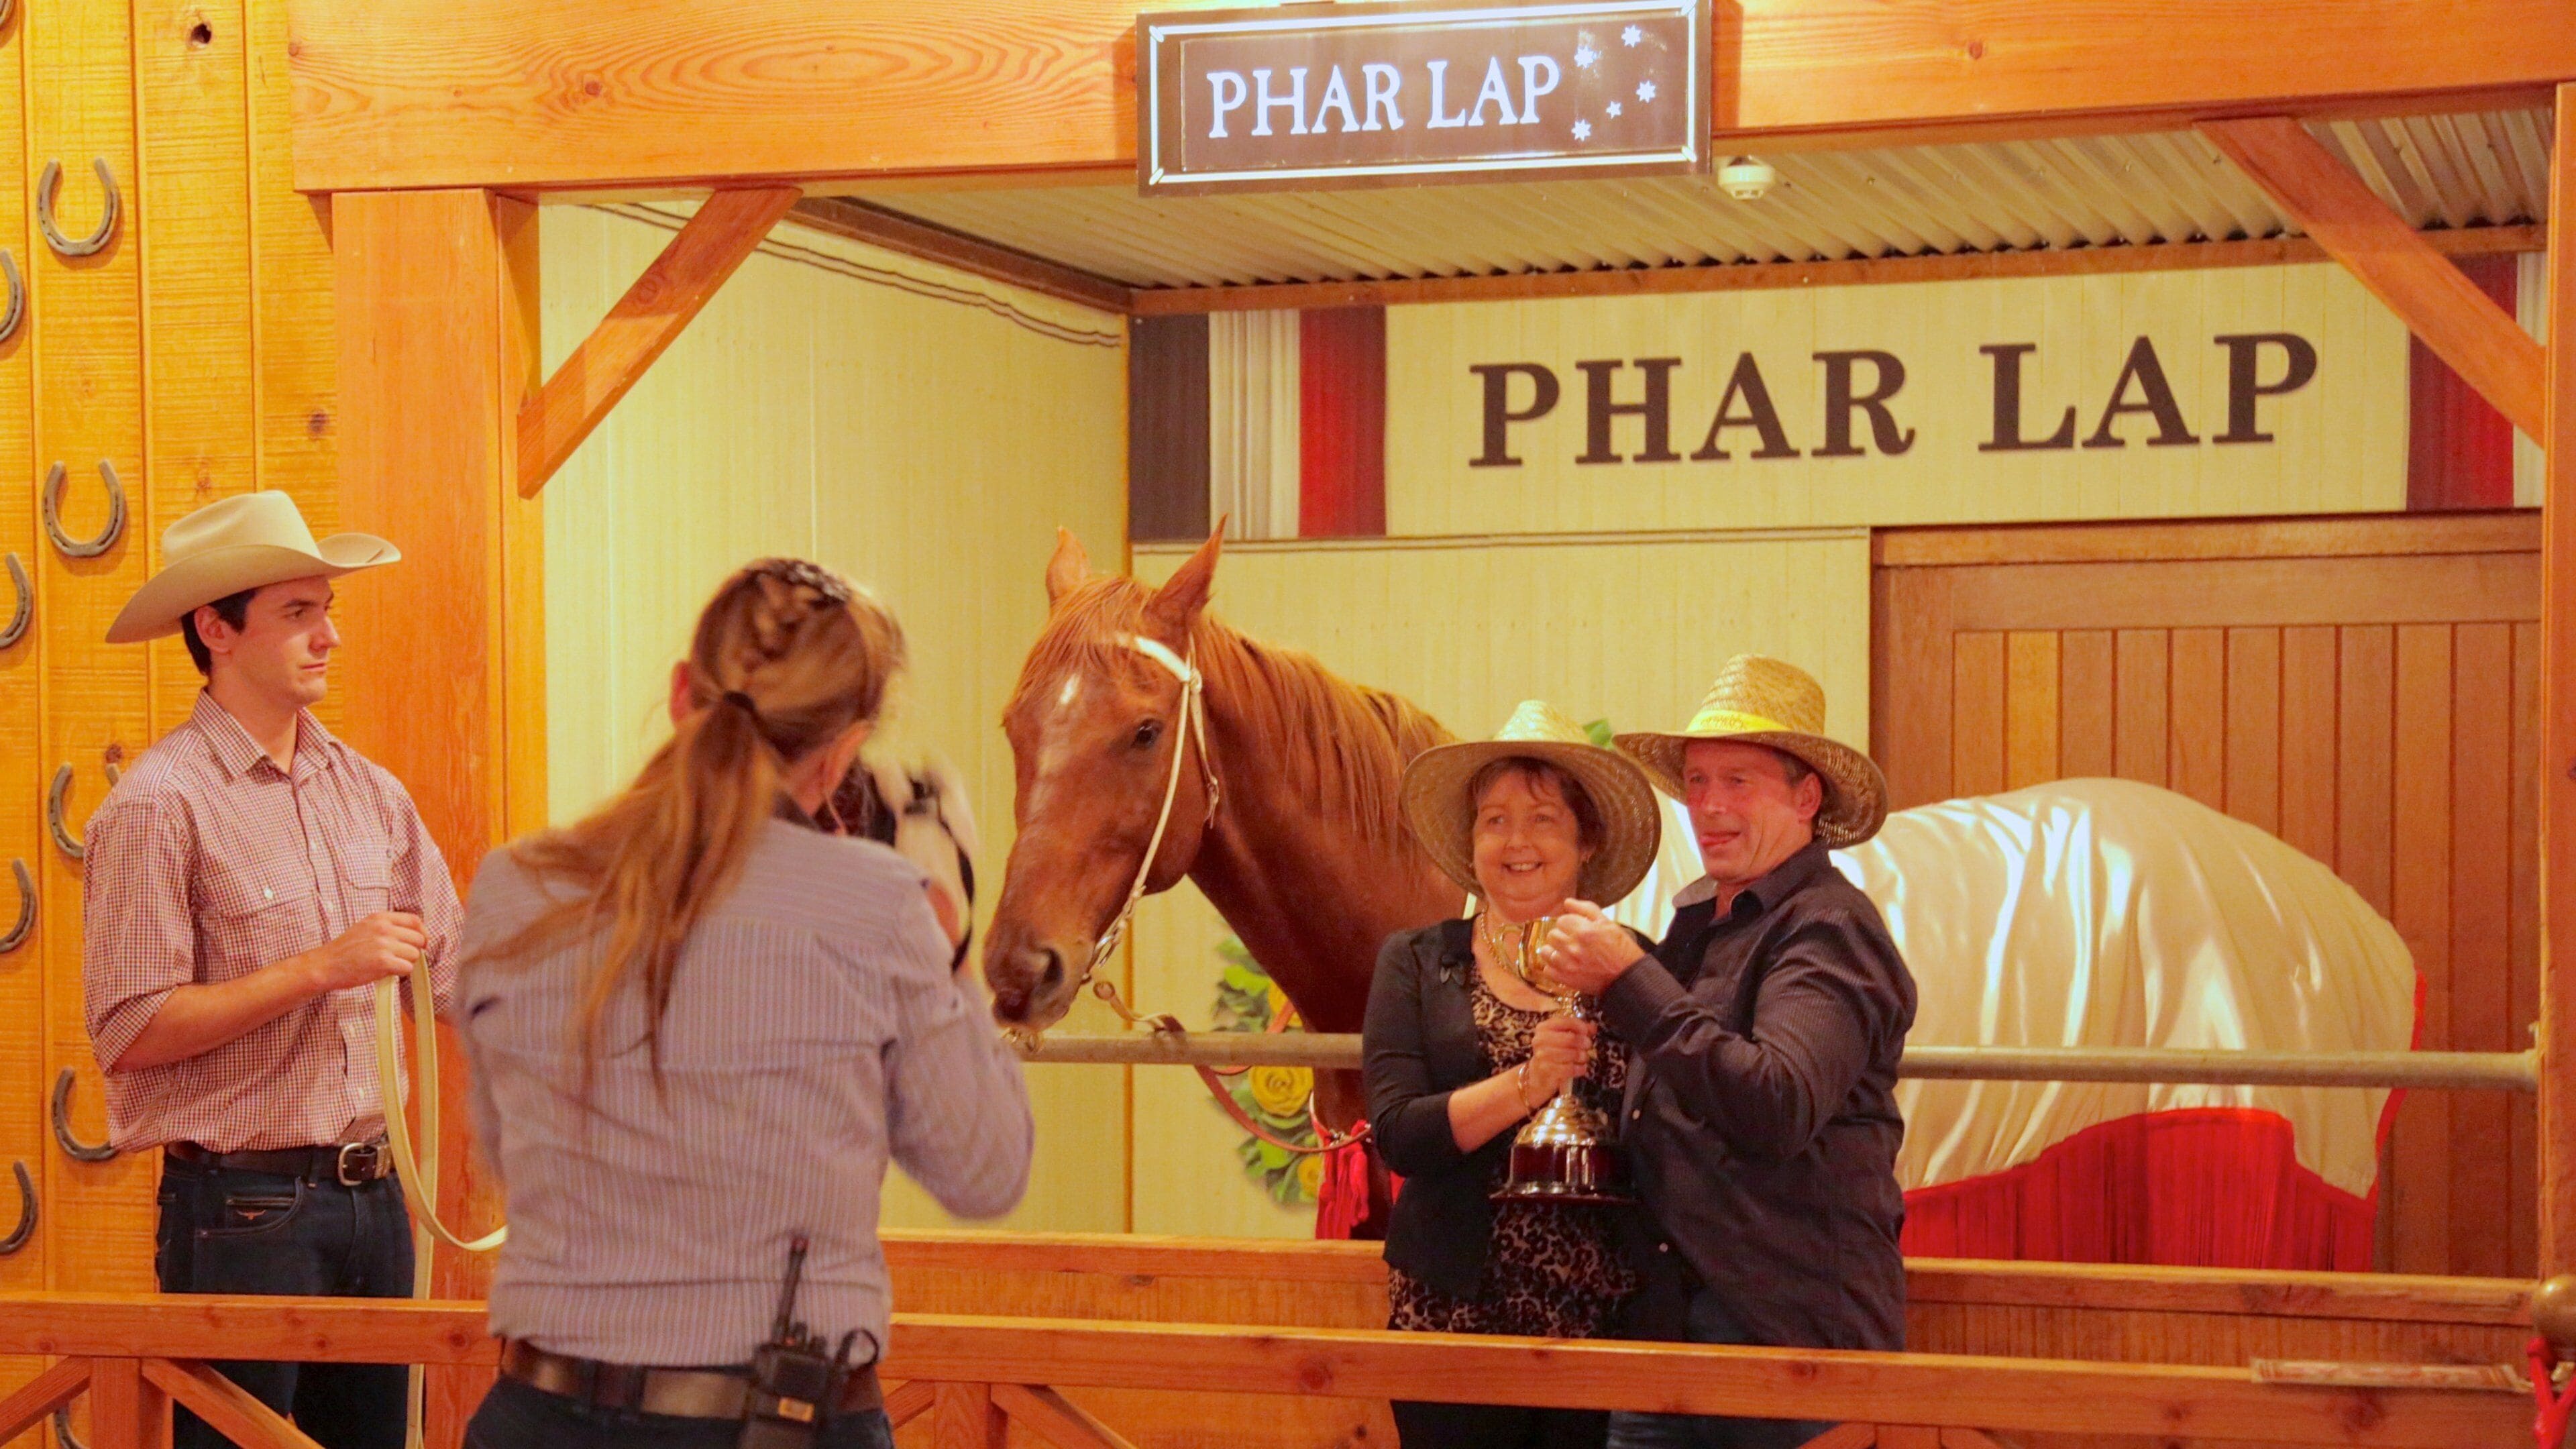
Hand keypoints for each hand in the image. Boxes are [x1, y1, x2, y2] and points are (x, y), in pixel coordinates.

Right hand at [305, 912, 425, 992]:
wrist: (326, 964)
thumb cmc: (346, 949)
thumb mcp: (366, 927)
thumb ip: (387, 927)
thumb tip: (414, 935)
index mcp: (380, 918)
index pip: (414, 920)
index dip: (422, 933)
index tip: (422, 942)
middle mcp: (384, 928)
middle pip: (418, 939)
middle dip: (414, 950)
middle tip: (401, 958)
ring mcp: (384, 945)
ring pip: (414, 954)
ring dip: (407, 963)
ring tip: (391, 965)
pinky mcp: (383, 962)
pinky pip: (407, 968)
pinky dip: (401, 973)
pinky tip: (388, 972)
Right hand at [1520, 1013, 1596, 1103]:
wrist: (1538, 1074)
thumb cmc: (1553, 1052)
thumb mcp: (1562, 1037)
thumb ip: (1577, 1031)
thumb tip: (1593, 1027)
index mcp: (1543, 1028)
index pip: (1564, 1021)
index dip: (1579, 1025)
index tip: (1586, 1031)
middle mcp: (1540, 1040)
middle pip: (1571, 1038)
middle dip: (1584, 1042)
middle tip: (1588, 1045)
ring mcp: (1542, 1056)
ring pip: (1572, 1054)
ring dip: (1583, 1056)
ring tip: (1584, 1057)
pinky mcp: (1547, 1070)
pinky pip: (1570, 1068)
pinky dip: (1580, 1069)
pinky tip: (1581, 1068)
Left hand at [1542, 901, 1645, 994]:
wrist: (1627, 977)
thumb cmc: (1621, 951)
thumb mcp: (1608, 924)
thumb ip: (1586, 909)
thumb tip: (1567, 902)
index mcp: (1584, 931)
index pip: (1562, 920)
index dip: (1570, 923)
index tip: (1577, 929)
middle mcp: (1573, 948)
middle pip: (1552, 934)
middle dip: (1562, 936)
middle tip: (1574, 942)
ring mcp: (1567, 965)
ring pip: (1546, 951)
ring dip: (1554, 951)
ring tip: (1567, 953)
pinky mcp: (1565, 979)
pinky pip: (1547, 970)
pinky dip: (1553, 968)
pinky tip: (1565, 966)